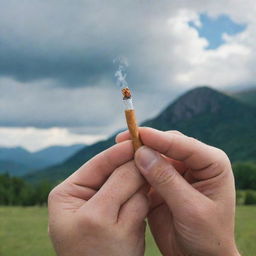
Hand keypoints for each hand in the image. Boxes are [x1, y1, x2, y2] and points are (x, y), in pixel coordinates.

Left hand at [48, 141, 148, 255]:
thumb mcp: (101, 218)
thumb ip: (119, 184)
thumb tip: (137, 156)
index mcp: (70, 193)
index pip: (99, 163)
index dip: (119, 151)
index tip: (140, 137)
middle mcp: (87, 196)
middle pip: (115, 172)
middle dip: (133, 170)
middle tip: (153, 159)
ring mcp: (105, 205)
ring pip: (130, 185)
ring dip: (140, 187)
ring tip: (150, 190)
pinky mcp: (121, 214)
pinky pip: (137, 199)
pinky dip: (145, 198)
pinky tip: (151, 197)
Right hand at [116, 128, 239, 255]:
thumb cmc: (207, 238)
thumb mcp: (190, 209)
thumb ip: (166, 180)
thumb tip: (142, 153)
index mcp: (212, 164)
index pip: (184, 144)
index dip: (159, 138)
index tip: (137, 133)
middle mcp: (196, 163)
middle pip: (167, 144)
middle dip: (146, 142)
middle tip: (122, 141)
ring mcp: (179, 172)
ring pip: (155, 155)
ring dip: (139, 154)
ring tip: (119, 152)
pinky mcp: (165, 181)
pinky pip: (148, 169)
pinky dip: (136, 168)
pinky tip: (124, 167)